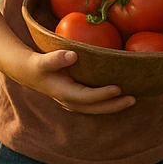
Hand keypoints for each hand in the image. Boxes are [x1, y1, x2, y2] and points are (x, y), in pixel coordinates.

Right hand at [20, 49, 135, 114]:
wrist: (29, 73)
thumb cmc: (38, 65)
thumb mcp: (43, 61)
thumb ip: (56, 58)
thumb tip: (73, 55)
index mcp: (65, 93)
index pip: (87, 97)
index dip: (103, 94)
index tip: (118, 88)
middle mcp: (70, 101)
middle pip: (95, 108)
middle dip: (114, 105)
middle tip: (133, 99)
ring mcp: (73, 102)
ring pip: (96, 108)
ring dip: (113, 106)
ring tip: (131, 99)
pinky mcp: (77, 99)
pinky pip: (94, 104)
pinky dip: (107, 102)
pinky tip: (119, 96)